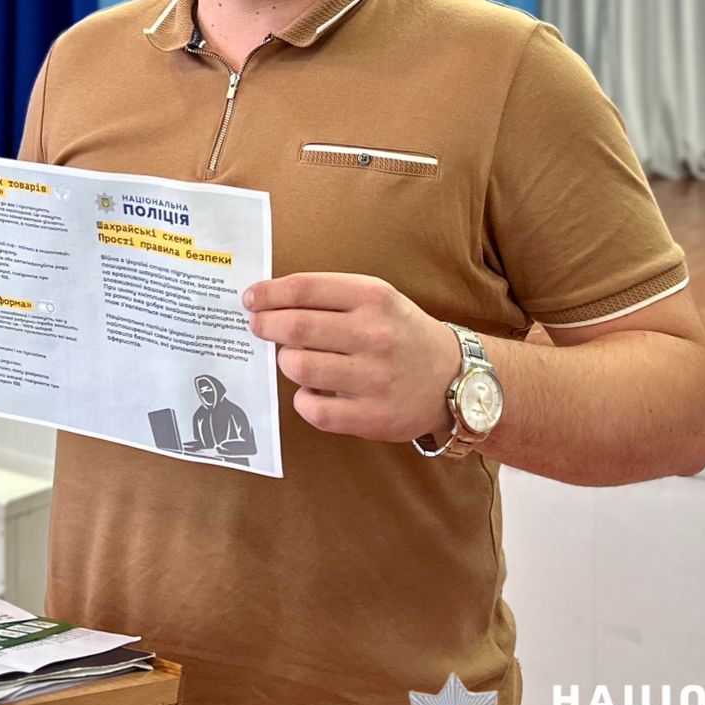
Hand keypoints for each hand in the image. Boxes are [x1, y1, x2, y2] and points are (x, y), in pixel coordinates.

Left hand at [243, 273, 459, 442]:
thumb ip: (329, 296)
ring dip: (286, 362)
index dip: (268, 294)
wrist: (453, 378)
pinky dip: (303, 399)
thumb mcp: (377, 298)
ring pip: (298, 367)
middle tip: (259, 327)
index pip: (305, 288)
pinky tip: (312, 392)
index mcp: (373, 297)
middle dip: (266, 326)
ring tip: (293, 359)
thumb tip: (268, 301)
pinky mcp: (371, 416)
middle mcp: (374, 334)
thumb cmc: (401, 333)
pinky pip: (313, 409)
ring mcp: (373, 377)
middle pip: (295, 327)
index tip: (251, 299)